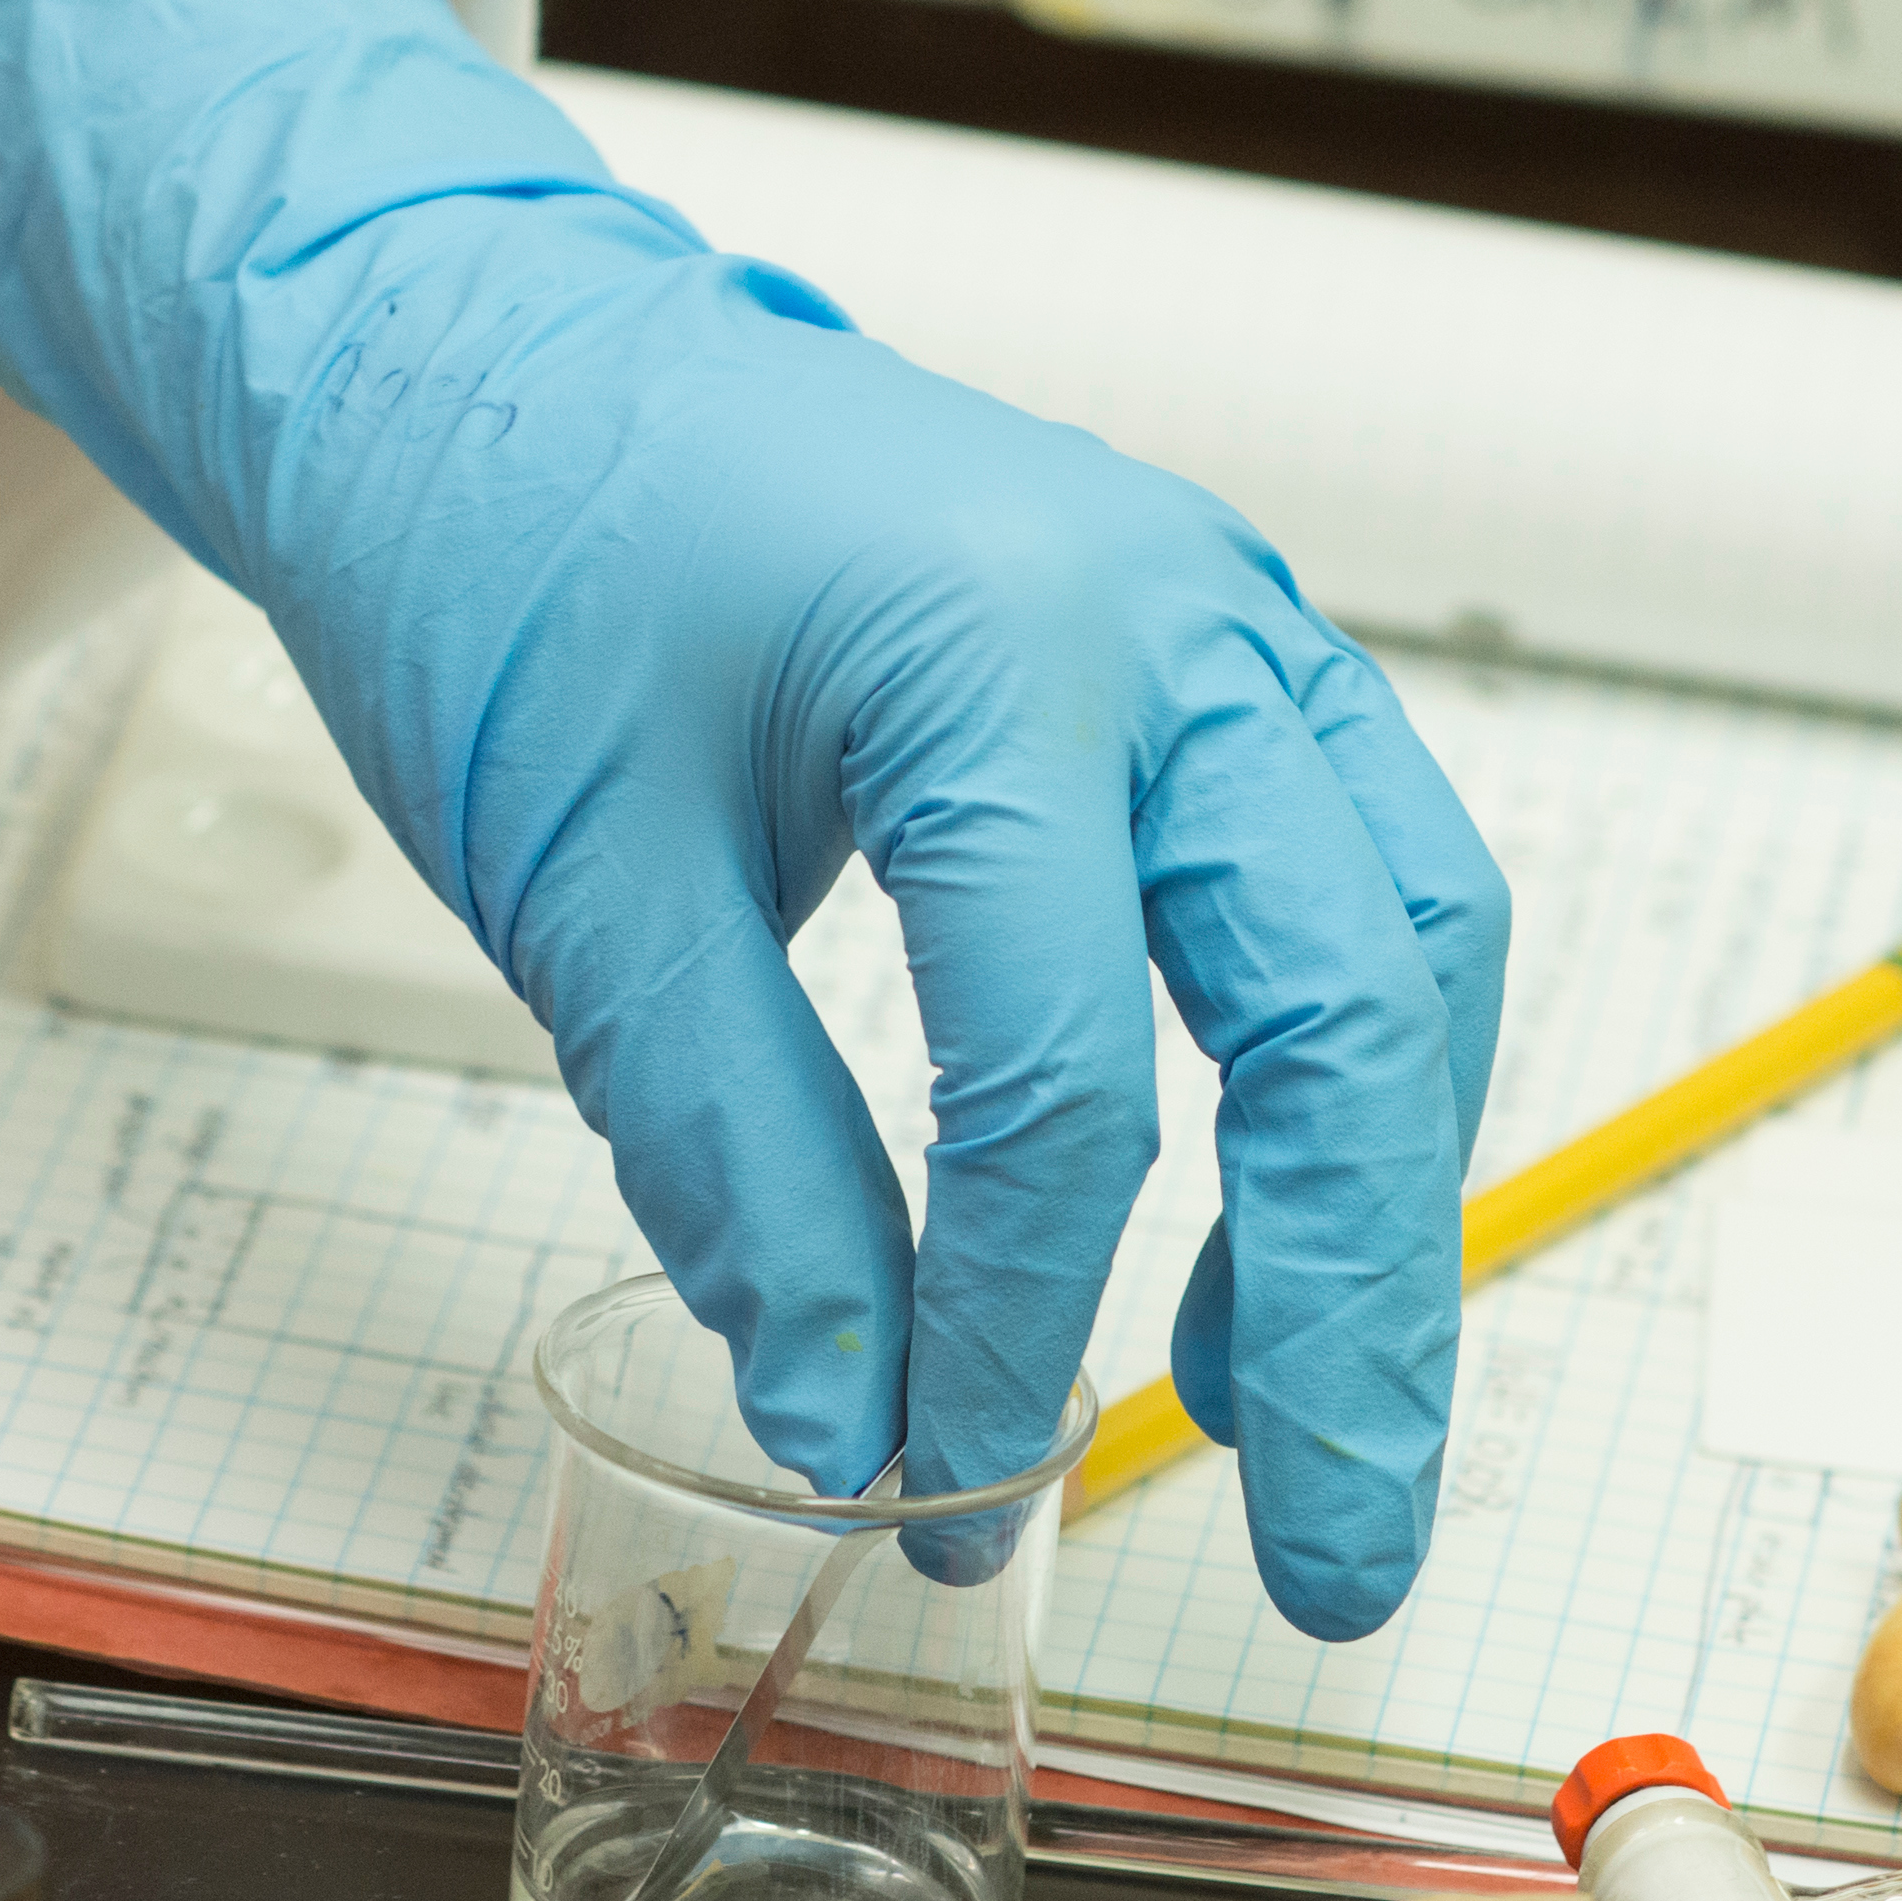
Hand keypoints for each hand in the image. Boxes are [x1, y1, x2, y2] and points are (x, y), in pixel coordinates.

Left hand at [0, 0, 1509, 1636]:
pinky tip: (1266, 1233)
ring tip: (1290, 1419)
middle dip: (1356, 1308)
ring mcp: (1227, 619)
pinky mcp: (1225, 657)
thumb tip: (852, 1410)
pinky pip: (1366, 883)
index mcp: (995, 644)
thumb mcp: (582, 883)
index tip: (938, 1479)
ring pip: (1408, 945)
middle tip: (1335, 1555)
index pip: (1068, 1064)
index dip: (1017, 1311)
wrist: (492, 346)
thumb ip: (731, 1152)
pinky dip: (1351, 1073)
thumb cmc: (516, 560)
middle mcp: (1171, 615)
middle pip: (1343, 1007)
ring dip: (1382, 1197)